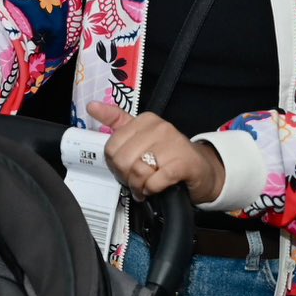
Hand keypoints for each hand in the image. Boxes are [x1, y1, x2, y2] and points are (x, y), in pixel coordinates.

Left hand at [84, 102, 224, 201]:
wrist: (203, 169)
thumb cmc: (169, 155)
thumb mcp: (142, 135)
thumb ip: (117, 121)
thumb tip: (92, 106)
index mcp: (145, 120)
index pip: (112, 147)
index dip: (115, 164)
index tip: (125, 168)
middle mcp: (160, 128)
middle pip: (123, 160)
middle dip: (127, 177)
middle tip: (137, 181)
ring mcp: (174, 144)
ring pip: (138, 171)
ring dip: (140, 185)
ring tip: (146, 186)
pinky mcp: (184, 163)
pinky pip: (155, 181)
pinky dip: (152, 189)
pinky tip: (157, 188)